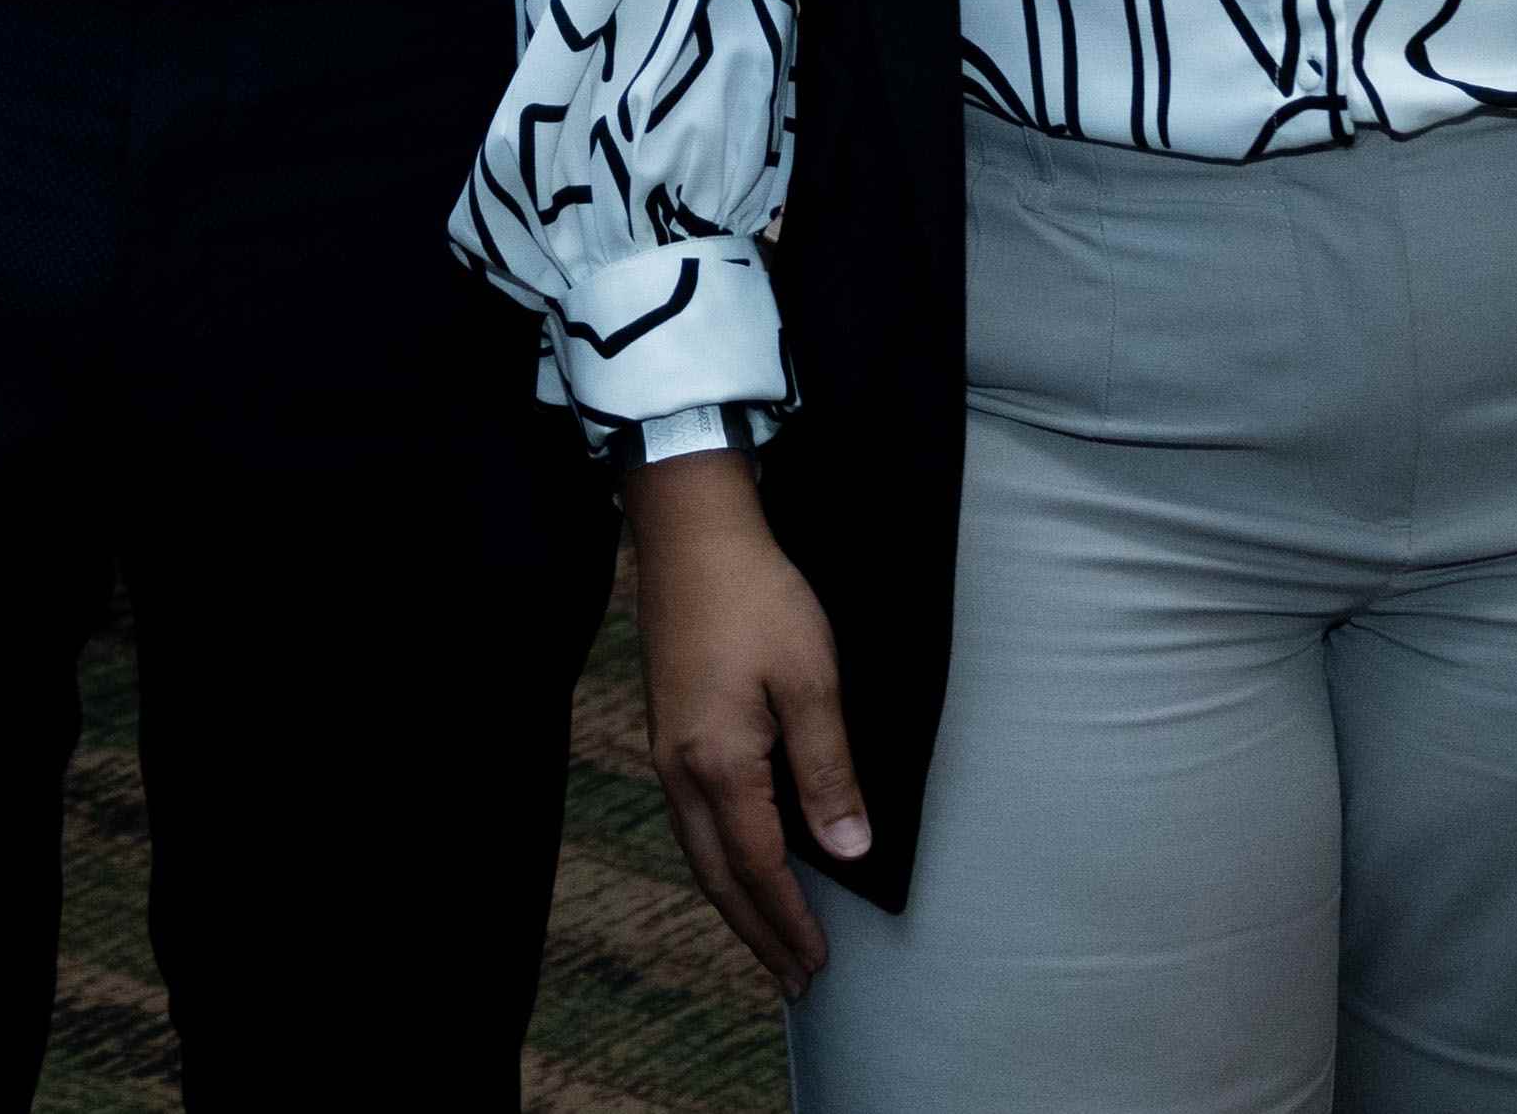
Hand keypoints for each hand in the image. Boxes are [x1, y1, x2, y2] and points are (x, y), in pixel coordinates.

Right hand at [627, 450, 867, 996]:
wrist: (691, 534)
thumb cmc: (757, 598)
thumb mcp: (810, 680)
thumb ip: (828, 769)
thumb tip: (850, 848)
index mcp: (718, 765)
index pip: (758, 868)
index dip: (789, 920)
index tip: (817, 966)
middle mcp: (681, 771)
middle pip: (718, 876)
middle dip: (757, 933)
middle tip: (793, 982)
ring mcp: (667, 753)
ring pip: (699, 853)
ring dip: (735, 903)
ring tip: (768, 941)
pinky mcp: (668, 731)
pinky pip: (691, 822)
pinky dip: (718, 861)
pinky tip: (737, 863)